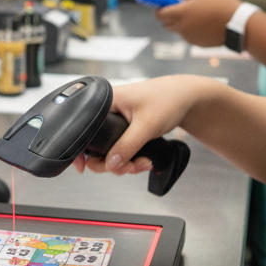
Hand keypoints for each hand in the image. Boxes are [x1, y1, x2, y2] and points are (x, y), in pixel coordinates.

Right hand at [72, 75, 209, 174]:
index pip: (81, 129)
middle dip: (111, 163)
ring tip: (143, 162)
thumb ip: (127, 146)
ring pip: (108, 153)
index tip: (82, 167)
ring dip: (124, 164)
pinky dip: (130, 160)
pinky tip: (144, 159)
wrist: (185, 98)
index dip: (79, 150)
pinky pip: (119, 151)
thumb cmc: (167, 99)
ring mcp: (115, 124)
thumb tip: (110, 164)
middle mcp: (106, 113)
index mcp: (104, 102)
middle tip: (129, 166)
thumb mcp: (146, 125)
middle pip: (94, 147)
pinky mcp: (124, 131)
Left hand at [155, 0, 240, 46]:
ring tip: (194, 15)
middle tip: (177, 9)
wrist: (238, 23)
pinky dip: (191, 30)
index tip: (164, 5)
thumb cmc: (221, 3)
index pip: (160, 14)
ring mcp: (189, 37)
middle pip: (166, 24)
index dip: (159, 9)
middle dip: (168, 17)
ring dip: (180, 24)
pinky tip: (203, 24)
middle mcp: (182, 27)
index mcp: (181, 13)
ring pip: (178, 30)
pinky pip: (189, 36)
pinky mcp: (197, 43)